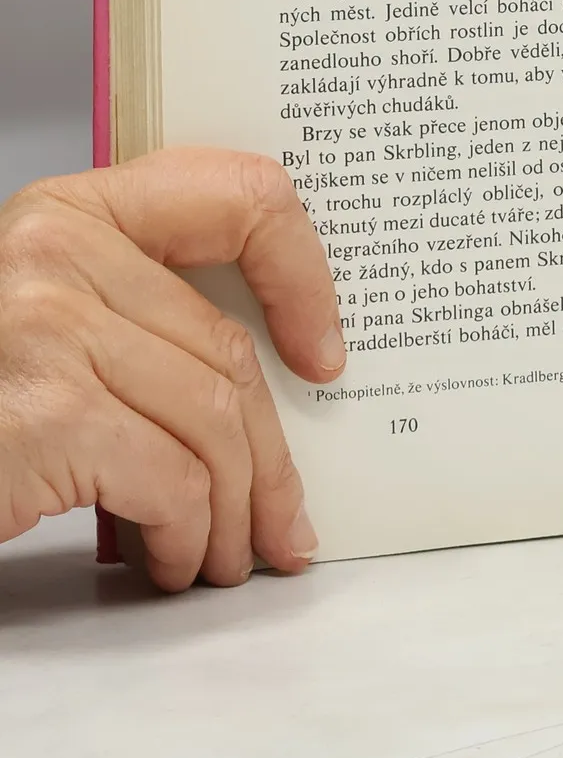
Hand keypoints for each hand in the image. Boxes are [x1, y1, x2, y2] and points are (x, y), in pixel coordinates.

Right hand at [0, 147, 342, 589]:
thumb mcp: (45, 323)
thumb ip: (134, 314)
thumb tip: (261, 381)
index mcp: (67, 210)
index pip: (236, 196)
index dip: (303, 272)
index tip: (325, 353)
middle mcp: (55, 252)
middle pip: (225, 350)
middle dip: (270, 451)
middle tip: (285, 518)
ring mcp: (46, 331)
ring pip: (213, 421)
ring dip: (235, 509)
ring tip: (225, 555)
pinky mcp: (44, 418)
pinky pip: (172, 482)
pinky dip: (186, 535)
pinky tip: (171, 561)